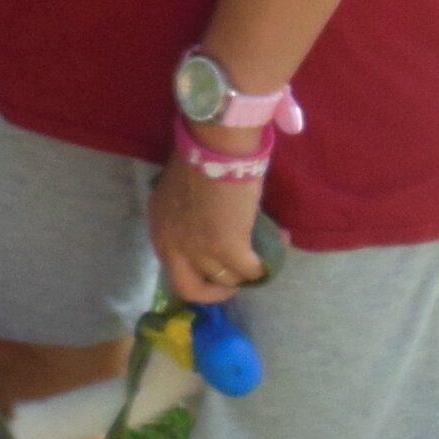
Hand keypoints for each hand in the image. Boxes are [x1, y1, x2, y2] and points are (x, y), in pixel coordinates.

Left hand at [148, 156, 269, 308]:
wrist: (216, 146)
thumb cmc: (201, 157)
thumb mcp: (181, 194)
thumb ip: (188, 217)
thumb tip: (212, 227)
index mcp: (159, 229)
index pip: (173, 267)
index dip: (198, 270)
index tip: (216, 266)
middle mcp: (172, 245)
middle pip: (189, 289)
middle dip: (214, 292)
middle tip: (235, 281)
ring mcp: (198, 251)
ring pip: (226, 280)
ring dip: (246, 272)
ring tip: (265, 253)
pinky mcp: (227, 249)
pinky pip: (250, 271)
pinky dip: (265, 264)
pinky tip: (278, 244)